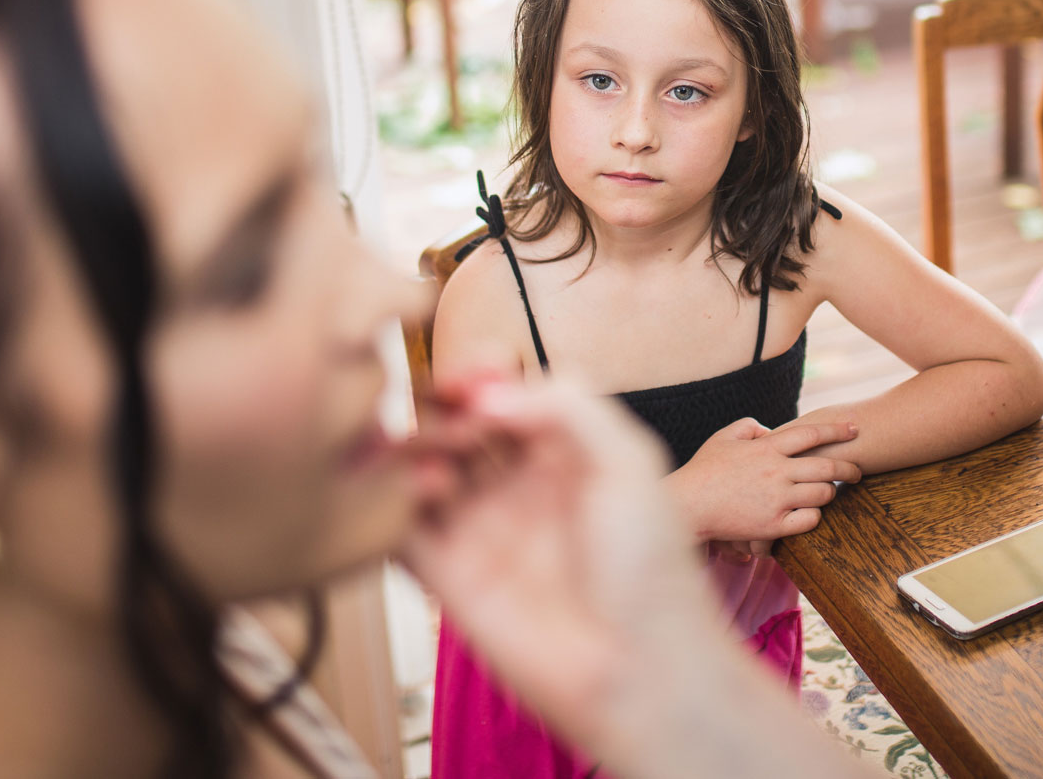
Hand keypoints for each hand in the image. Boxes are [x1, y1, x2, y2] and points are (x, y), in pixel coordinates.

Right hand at [399, 377, 714, 742]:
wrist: (642, 671)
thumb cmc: (651, 569)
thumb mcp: (628, 461)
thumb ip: (566, 405)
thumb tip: (486, 393)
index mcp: (564, 450)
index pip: (502, 387)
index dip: (479, 372)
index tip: (472, 375)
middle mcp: (516, 484)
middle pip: (454, 420)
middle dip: (443, 407)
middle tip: (457, 425)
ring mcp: (480, 528)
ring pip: (420, 466)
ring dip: (415, 450)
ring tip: (443, 469)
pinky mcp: (448, 577)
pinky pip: (398, 528)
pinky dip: (390, 502)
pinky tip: (420, 494)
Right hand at [668, 417, 860, 543]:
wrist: (688, 505)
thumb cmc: (704, 470)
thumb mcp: (723, 437)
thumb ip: (750, 427)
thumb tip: (770, 431)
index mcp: (766, 448)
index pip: (811, 434)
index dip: (837, 430)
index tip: (854, 428)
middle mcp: (776, 471)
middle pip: (827, 466)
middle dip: (849, 468)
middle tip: (858, 471)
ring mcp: (776, 499)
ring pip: (822, 494)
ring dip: (830, 492)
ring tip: (830, 493)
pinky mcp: (772, 525)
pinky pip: (808, 520)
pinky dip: (814, 516)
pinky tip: (811, 514)